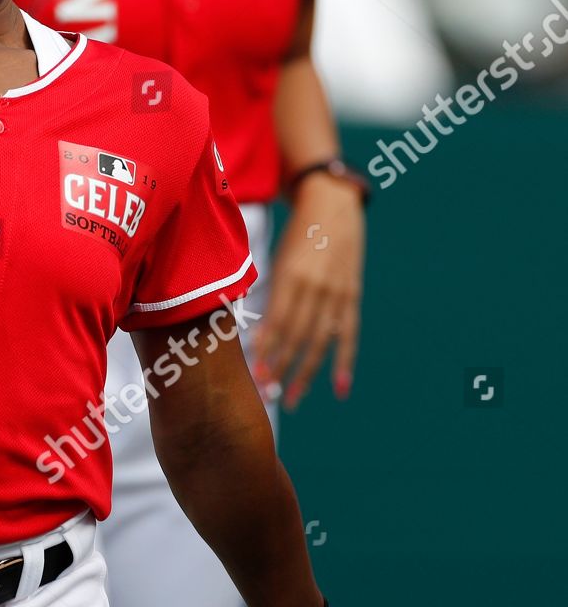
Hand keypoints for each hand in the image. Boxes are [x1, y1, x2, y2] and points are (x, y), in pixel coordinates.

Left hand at [254, 174, 363, 408]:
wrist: (334, 207)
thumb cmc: (295, 236)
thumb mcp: (278, 259)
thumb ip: (270, 292)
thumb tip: (256, 333)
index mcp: (292, 274)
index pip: (279, 320)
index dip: (268, 348)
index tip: (254, 374)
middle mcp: (317, 286)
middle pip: (298, 336)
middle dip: (281, 367)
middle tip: (266, 395)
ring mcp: (338, 294)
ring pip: (321, 341)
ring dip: (305, 373)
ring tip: (290, 399)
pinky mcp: (352, 297)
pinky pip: (349, 336)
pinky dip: (344, 364)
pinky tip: (338, 389)